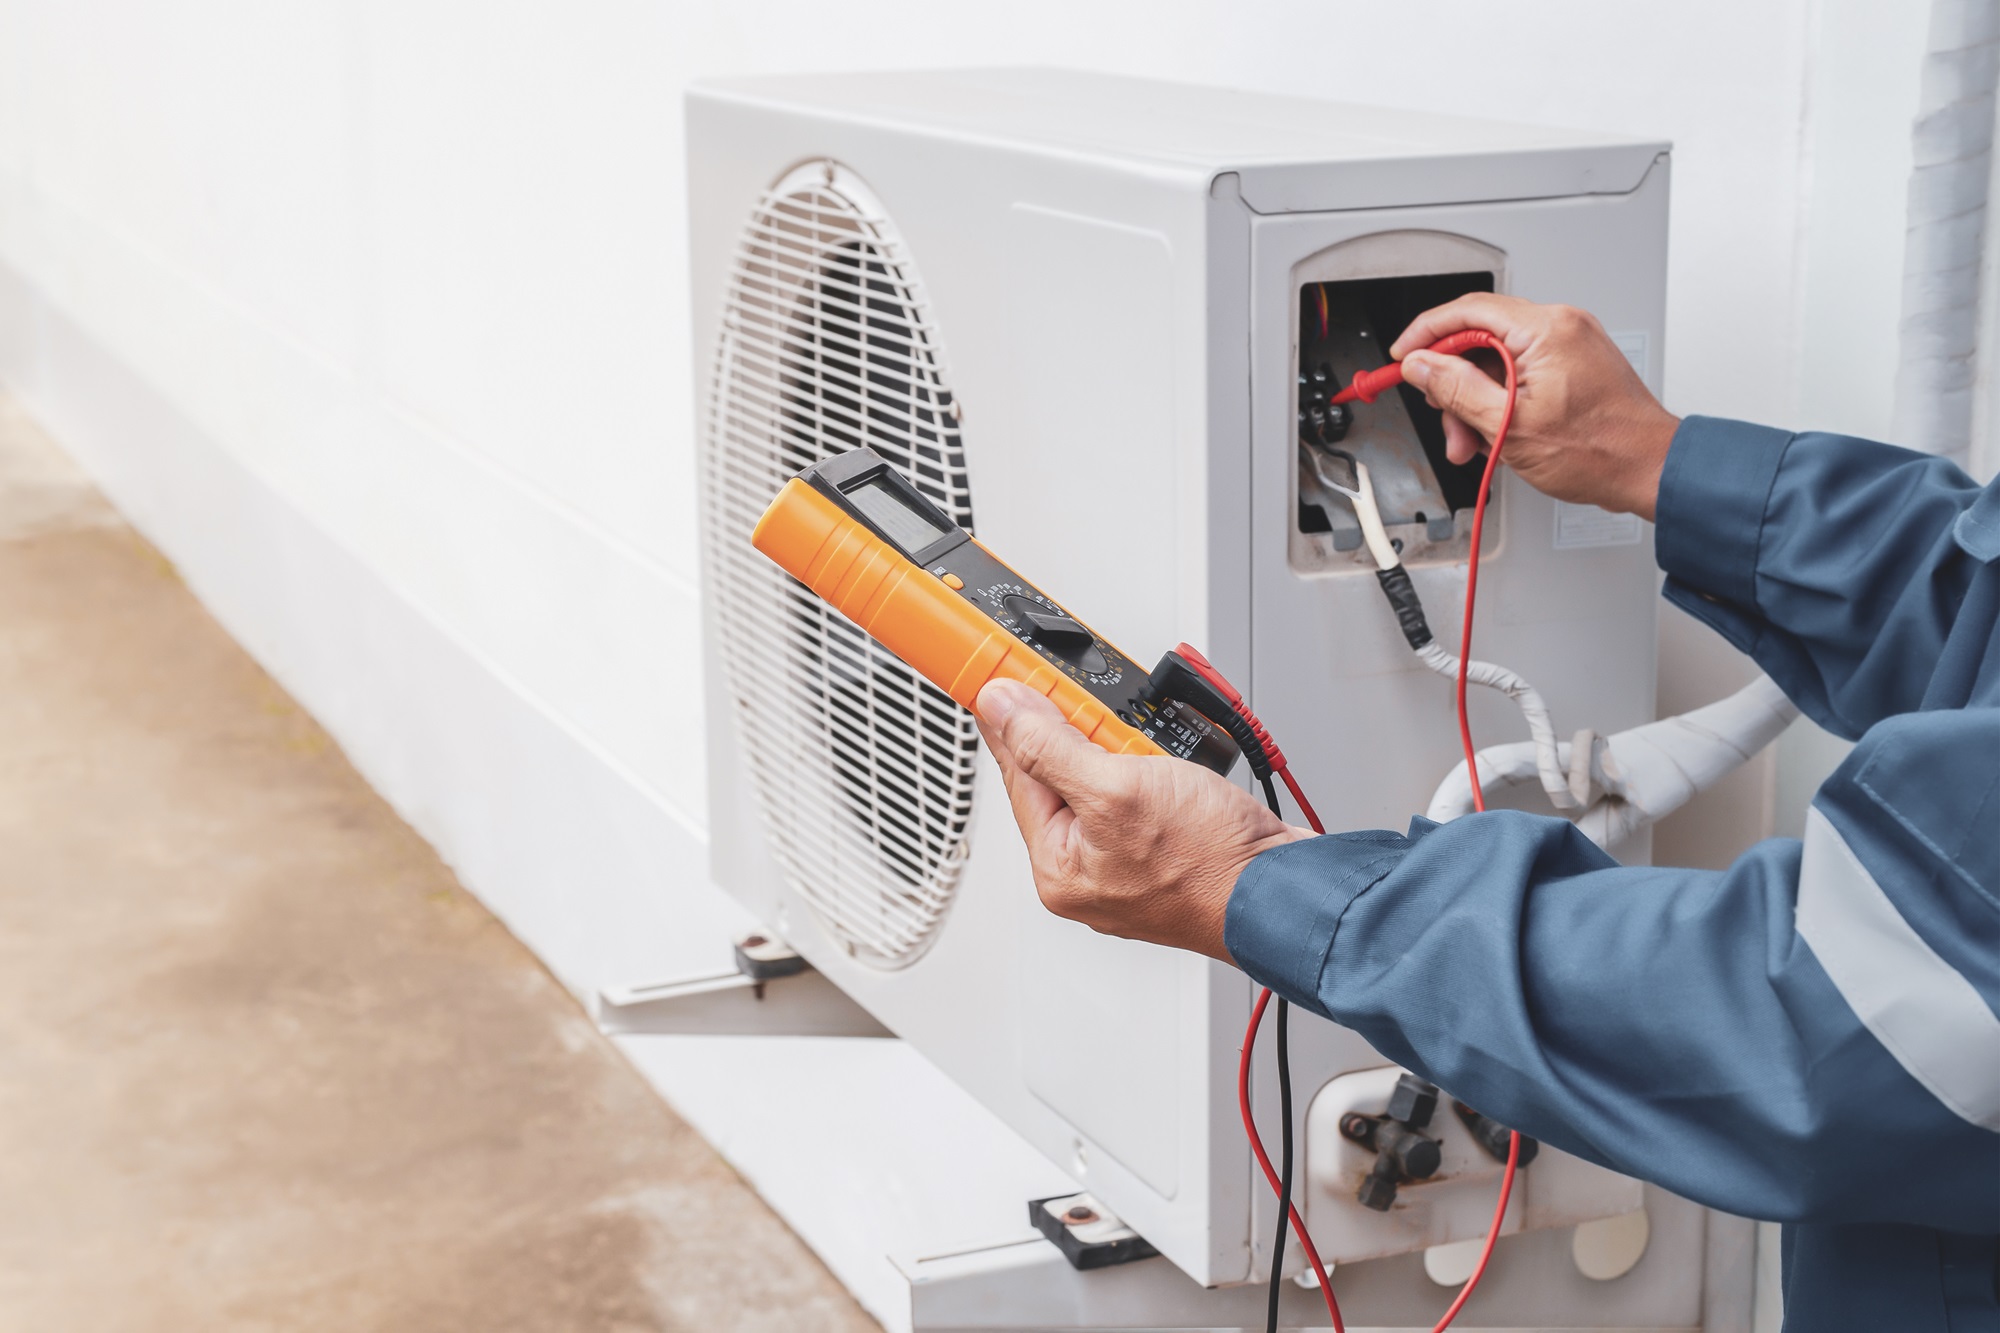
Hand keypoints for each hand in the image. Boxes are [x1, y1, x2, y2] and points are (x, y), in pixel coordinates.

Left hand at [974, 679, 1311, 961]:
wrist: (1286, 890)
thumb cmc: (1211, 862)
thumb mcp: (1116, 789)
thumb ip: (1049, 746)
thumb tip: (1001, 710)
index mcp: (1058, 866)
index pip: (1017, 773)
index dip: (1013, 718)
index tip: (1002, 678)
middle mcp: (1086, 871)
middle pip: (1058, 776)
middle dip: (1080, 736)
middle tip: (1104, 717)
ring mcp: (1126, 863)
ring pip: (1103, 780)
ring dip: (1123, 750)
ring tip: (1149, 751)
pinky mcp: (1163, 850)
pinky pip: (1139, 794)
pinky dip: (1150, 769)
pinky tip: (1168, 764)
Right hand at [1389, 295, 1679, 520]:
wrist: (1648, 468)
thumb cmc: (1599, 451)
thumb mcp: (1509, 426)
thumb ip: (1457, 390)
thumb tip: (1421, 365)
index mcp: (1546, 330)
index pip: (1467, 311)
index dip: (1425, 334)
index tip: (1403, 357)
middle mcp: (1560, 325)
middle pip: (1480, 337)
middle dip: (1453, 381)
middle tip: (1443, 418)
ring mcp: (1570, 342)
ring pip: (1498, 358)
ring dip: (1476, 398)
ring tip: (1472, 442)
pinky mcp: (1574, 361)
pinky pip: (1521, 369)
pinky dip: (1500, 398)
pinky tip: (1496, 432)